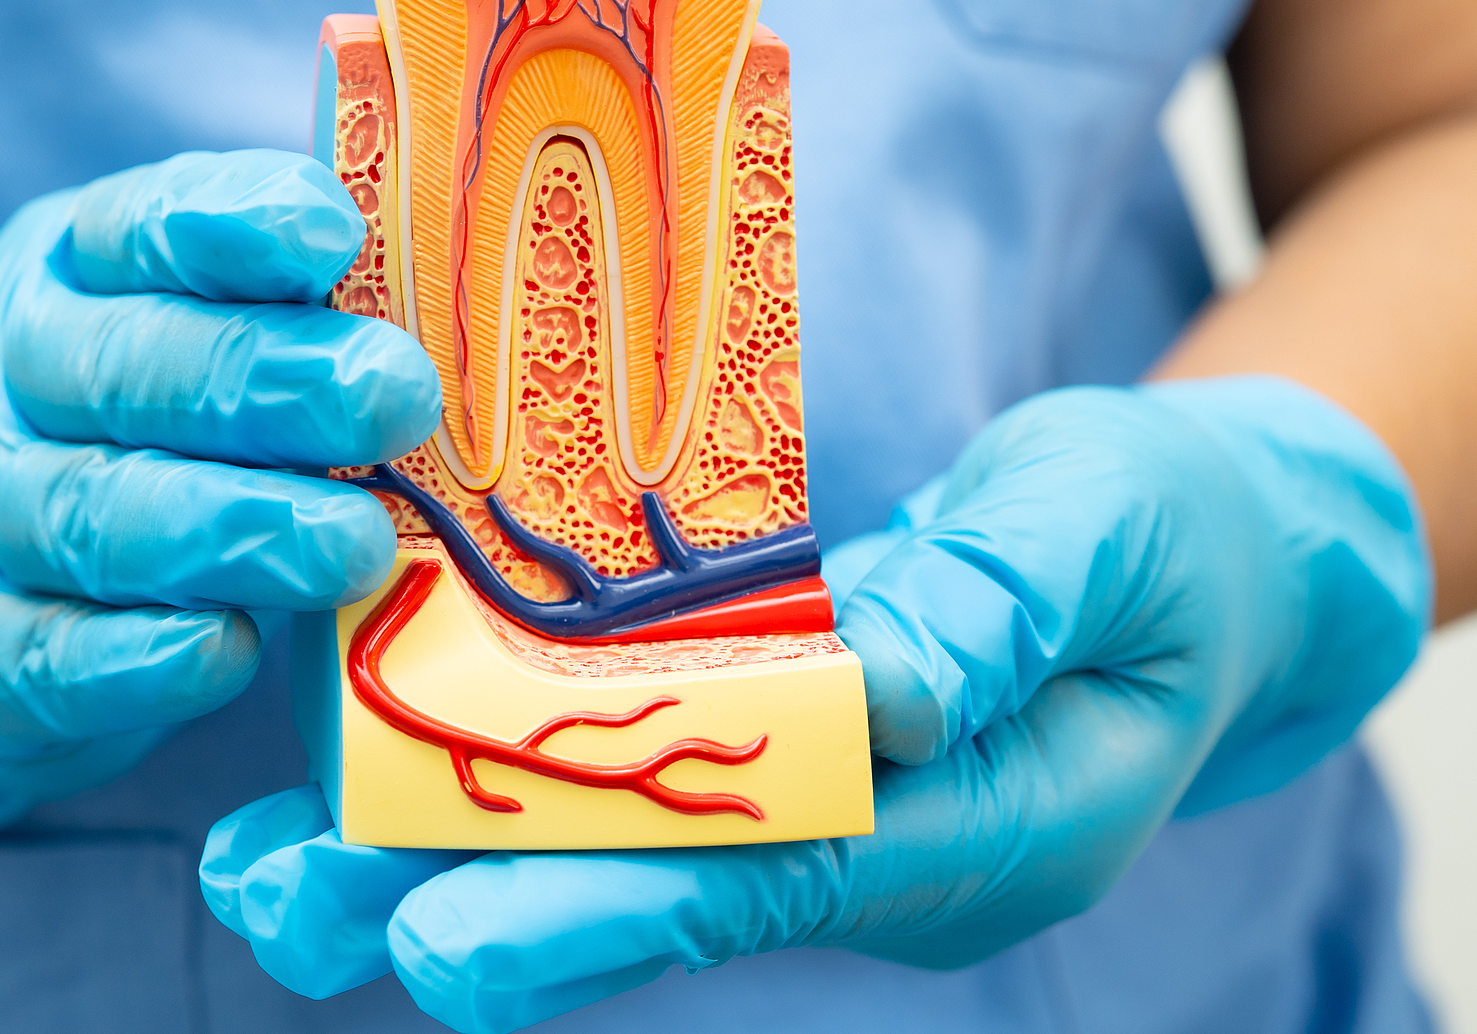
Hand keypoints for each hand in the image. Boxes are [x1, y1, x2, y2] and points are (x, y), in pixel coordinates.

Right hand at [0, 150, 440, 844]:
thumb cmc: (136, 432)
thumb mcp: (188, 330)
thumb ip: (295, 312)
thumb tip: (468, 319)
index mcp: (74, 270)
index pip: (145, 226)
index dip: (237, 227)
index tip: (334, 235)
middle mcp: (10, 380)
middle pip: (132, 369)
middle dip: (268, 380)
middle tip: (396, 397)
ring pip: (100, 515)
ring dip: (235, 528)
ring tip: (355, 544)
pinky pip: (58, 658)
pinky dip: (145, 658)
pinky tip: (230, 650)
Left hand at [200, 377, 1426, 1032]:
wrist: (1212, 556)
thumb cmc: (1173, 537)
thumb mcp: (1111, 532)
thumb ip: (1005, 601)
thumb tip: (892, 686)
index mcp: (976, 826)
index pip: (763, 879)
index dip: (601, 905)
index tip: (439, 944)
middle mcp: (872, 841)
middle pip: (649, 890)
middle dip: (463, 902)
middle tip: (278, 911)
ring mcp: (819, 801)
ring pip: (613, 841)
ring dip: (441, 848)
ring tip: (264, 868)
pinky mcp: (775, 740)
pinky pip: (628, 767)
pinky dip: (506, 765)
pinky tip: (375, 753)